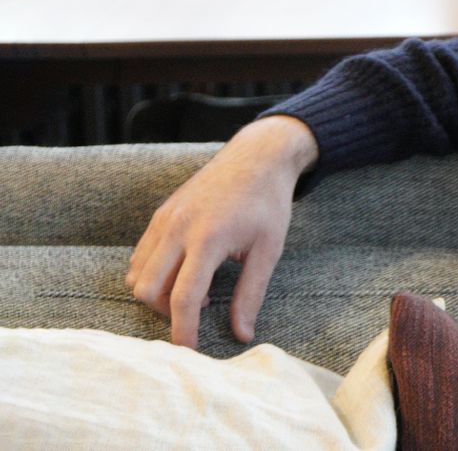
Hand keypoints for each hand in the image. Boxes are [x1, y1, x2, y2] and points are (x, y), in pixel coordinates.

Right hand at [125, 114, 318, 348]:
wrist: (257, 156)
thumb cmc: (268, 203)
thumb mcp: (268, 250)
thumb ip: (251, 294)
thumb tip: (241, 334)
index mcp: (208, 238)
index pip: (182, 298)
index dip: (183, 331)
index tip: (188, 354)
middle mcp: (177, 229)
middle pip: (148, 290)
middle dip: (166, 313)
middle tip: (200, 306)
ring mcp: (163, 219)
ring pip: (137, 275)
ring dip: (157, 294)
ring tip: (196, 286)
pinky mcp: (159, 214)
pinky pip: (140, 256)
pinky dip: (152, 274)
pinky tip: (184, 269)